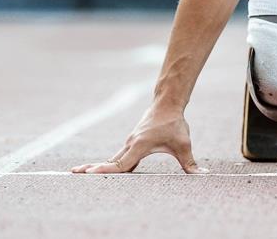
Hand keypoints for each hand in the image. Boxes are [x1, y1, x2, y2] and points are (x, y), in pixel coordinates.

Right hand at [72, 104, 205, 173]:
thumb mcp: (184, 144)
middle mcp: (131, 144)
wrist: (167, 103)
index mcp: (139, 146)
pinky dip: (109, 163)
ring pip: (113, 158)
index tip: (90, 174)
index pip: (120, 163)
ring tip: (80, 172)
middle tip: (73, 173)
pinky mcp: (132, 142)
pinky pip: (119, 156)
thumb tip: (202, 174)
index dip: (106, 170)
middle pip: (110, 161)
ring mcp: (130, 143)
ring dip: (98, 166)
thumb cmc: (175, 123)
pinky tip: (102, 169)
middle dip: (92, 168)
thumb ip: (190, 162)